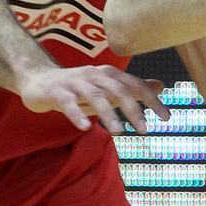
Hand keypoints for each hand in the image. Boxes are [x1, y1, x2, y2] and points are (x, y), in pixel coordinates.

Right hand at [19, 64, 168, 132]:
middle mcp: (95, 74)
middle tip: (145, 130)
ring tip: (119, 132)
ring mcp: (75, 81)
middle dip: (133, 110)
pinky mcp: (57, 91)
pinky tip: (85, 128)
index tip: (166, 118)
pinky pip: (68, 103)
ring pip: (95, 96)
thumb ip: (133, 87)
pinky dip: (77, 114)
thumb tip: (161, 85)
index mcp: (109, 74)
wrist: (38, 79)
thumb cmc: (78, 86)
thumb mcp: (107, 87)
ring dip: (108, 114)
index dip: (152, 100)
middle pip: (119, 90)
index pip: (135, 85)